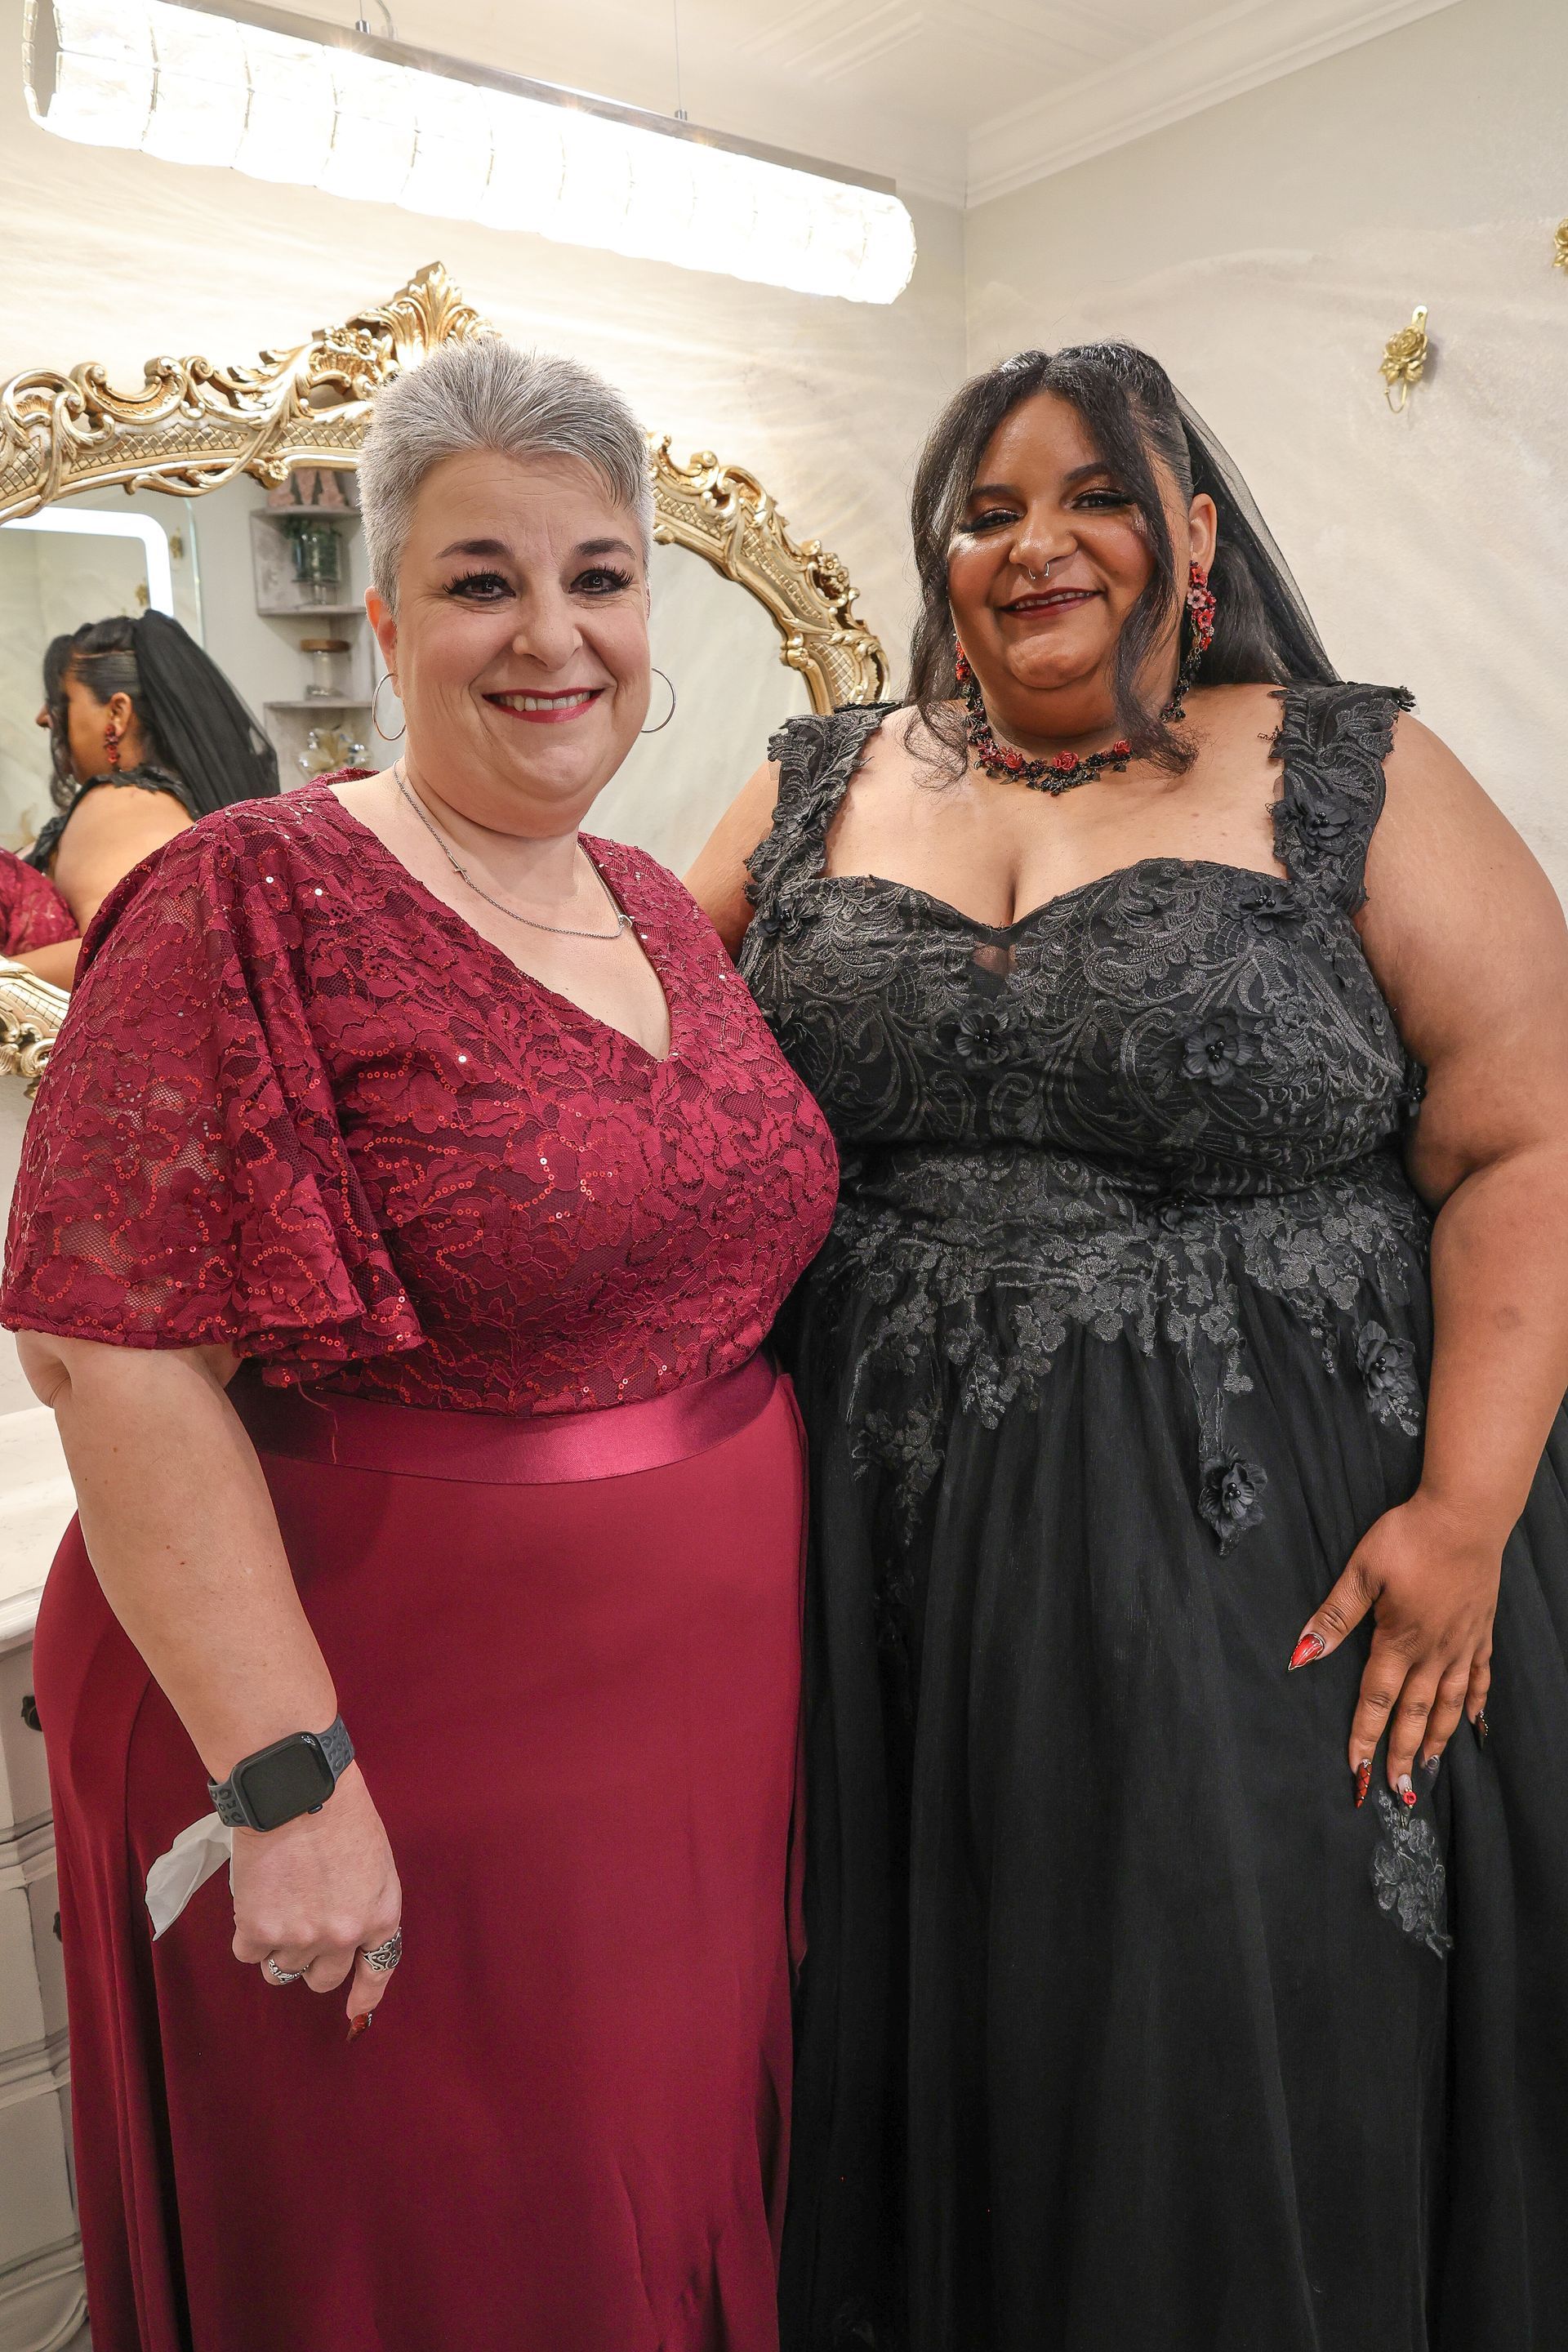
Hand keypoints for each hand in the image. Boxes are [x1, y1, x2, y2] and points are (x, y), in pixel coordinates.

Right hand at [230, 1764, 401, 2030]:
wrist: (299, 1790)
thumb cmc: (341, 1813)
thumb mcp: (374, 1862)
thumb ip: (363, 1904)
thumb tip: (345, 1936)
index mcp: (380, 1917)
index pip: (378, 1971)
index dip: (364, 1995)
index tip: (354, 2014)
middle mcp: (343, 1936)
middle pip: (321, 1979)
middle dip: (311, 1959)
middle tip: (299, 1925)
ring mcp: (300, 1937)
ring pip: (280, 1969)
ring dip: (276, 1944)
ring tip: (276, 1901)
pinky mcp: (259, 1930)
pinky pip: (248, 1953)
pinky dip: (247, 1933)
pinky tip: (254, 1898)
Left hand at [1289, 1488, 1497, 1802]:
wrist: (1465, 1516)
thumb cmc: (1409, 1537)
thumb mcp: (1362, 1570)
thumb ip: (1334, 1615)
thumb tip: (1302, 1653)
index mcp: (1398, 1640)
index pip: (1375, 1700)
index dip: (1364, 1736)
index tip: (1357, 1770)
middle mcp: (1433, 1651)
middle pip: (1413, 1713)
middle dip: (1401, 1753)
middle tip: (1395, 1790)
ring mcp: (1461, 1643)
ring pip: (1448, 1703)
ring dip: (1436, 1738)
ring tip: (1427, 1769)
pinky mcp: (1480, 1630)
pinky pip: (1479, 1677)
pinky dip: (1475, 1703)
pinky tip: (1473, 1722)